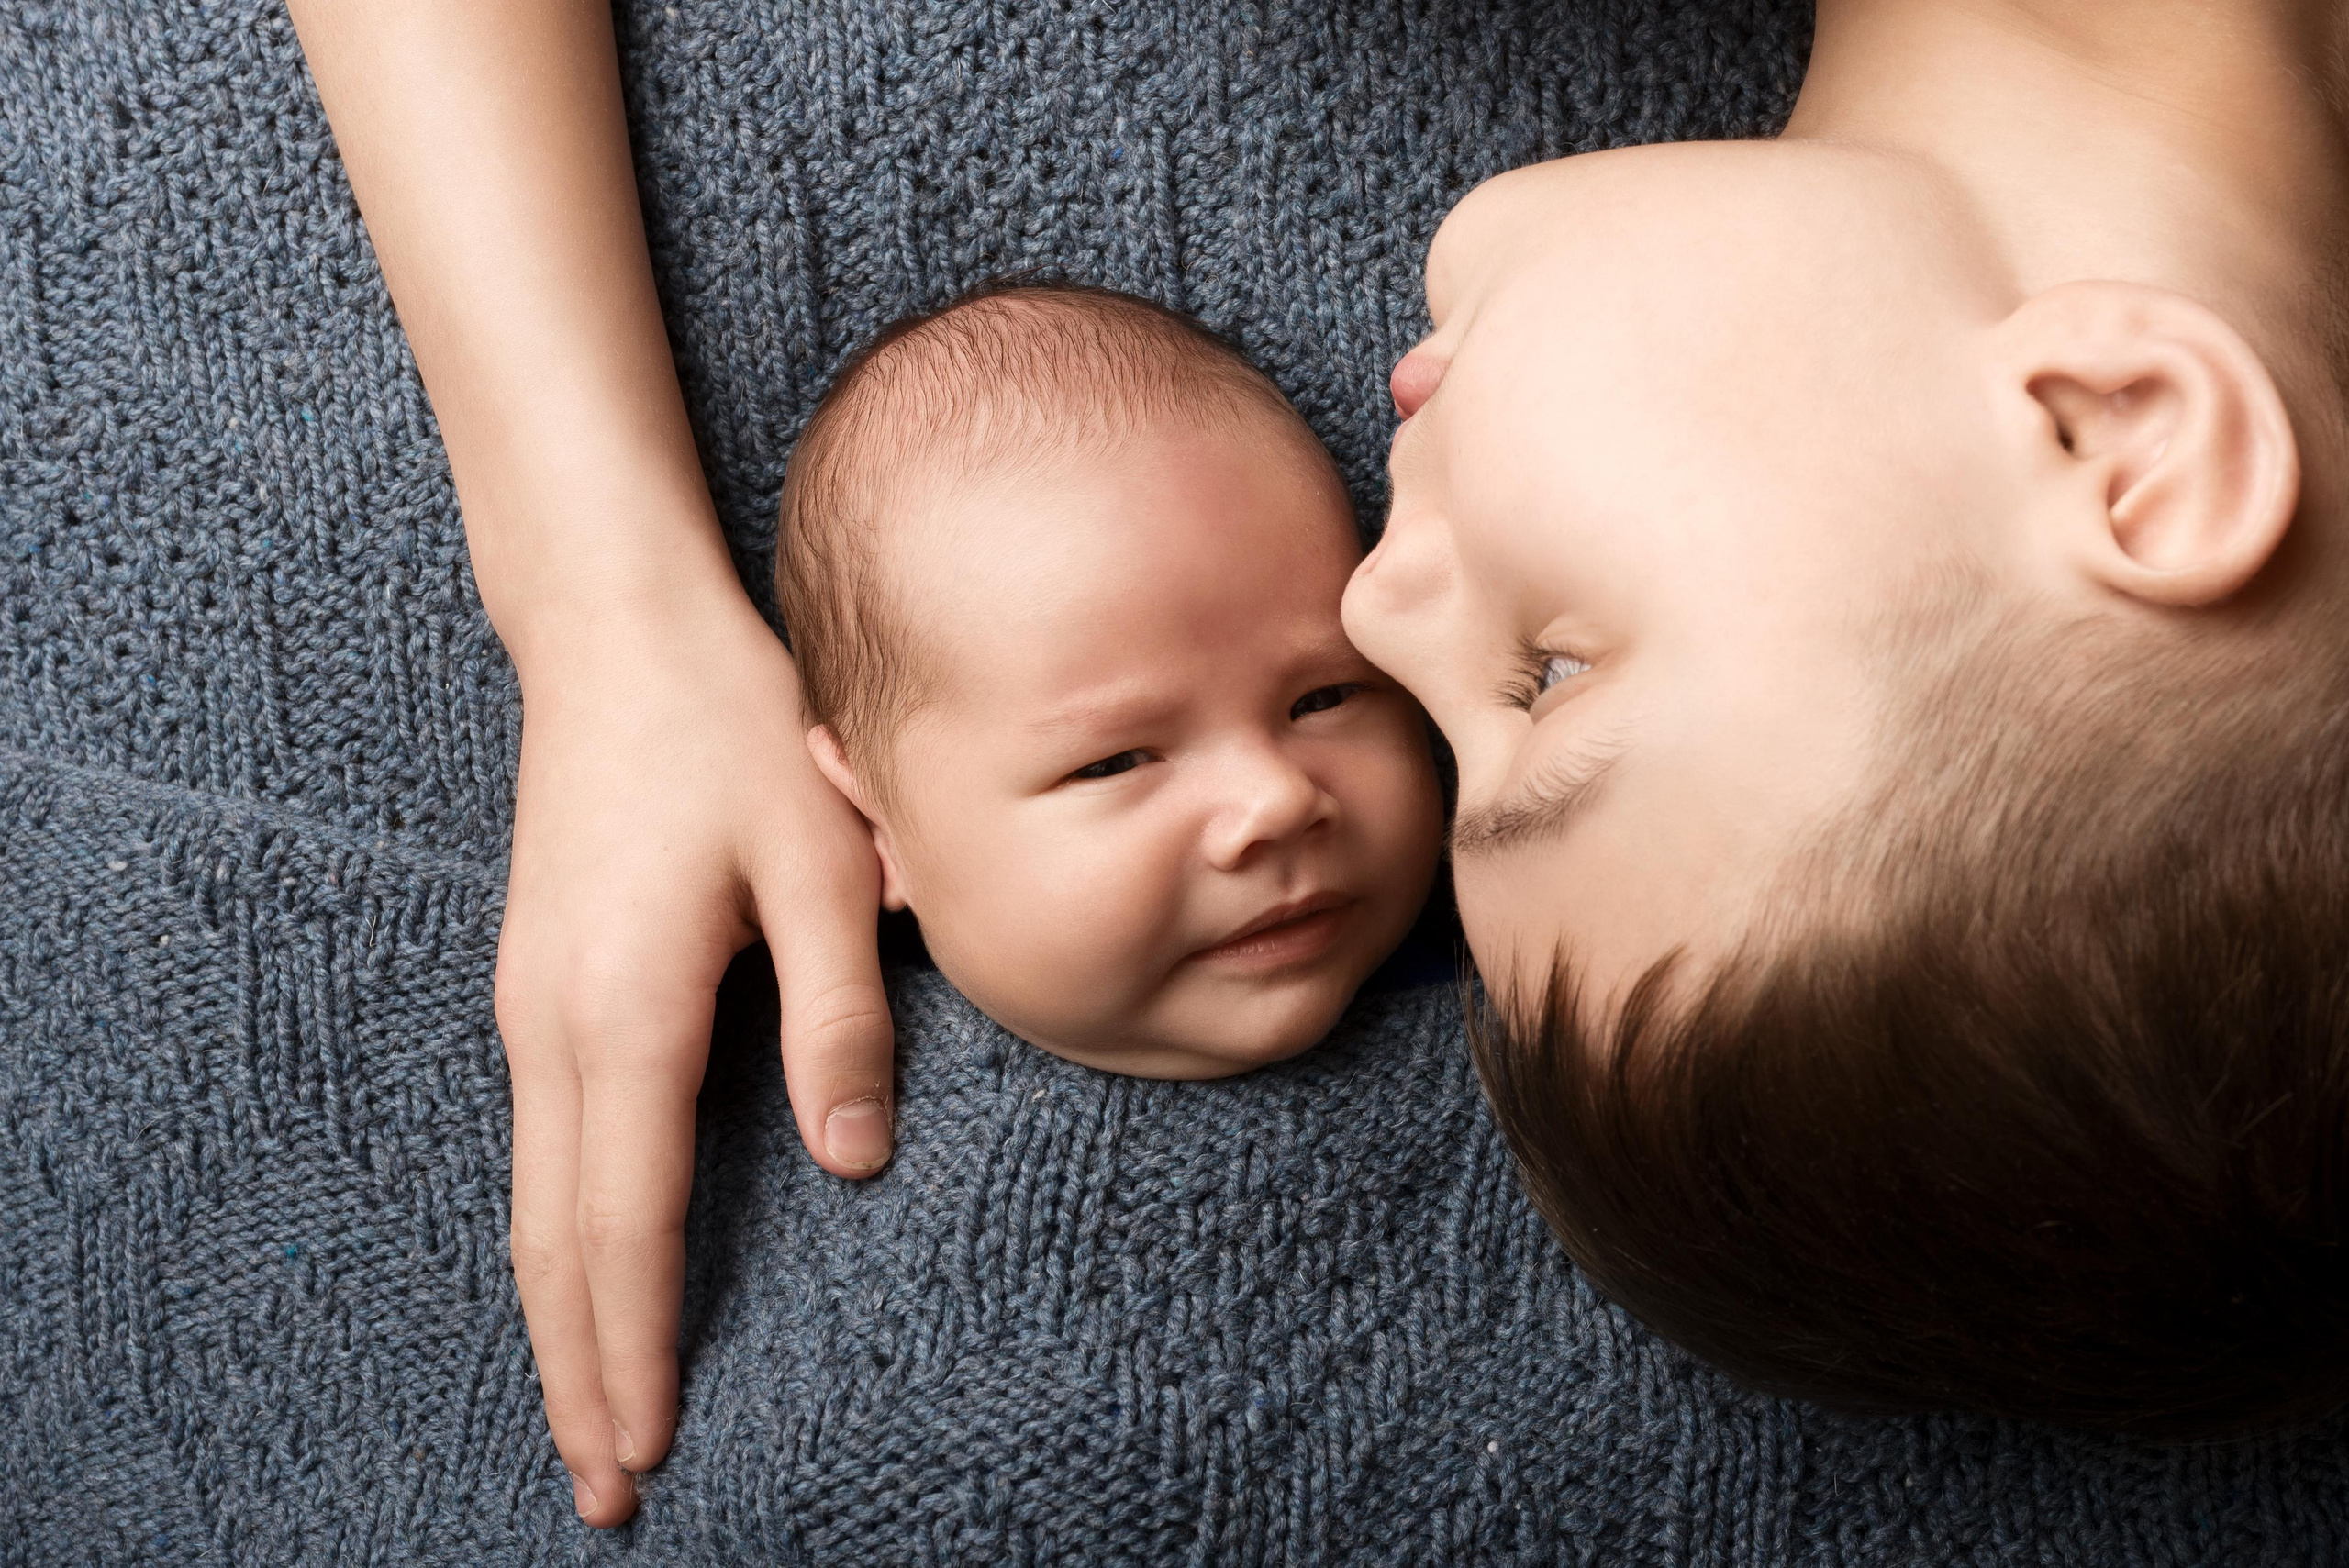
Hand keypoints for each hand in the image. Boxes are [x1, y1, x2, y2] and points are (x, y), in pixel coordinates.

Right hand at [492, 587, 894, 1527]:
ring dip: (561, 1320)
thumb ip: (839, 1014)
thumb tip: (853, 1156)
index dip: (638, 1343)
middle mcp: (552, 1028)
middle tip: (604, 1495)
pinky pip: (542, 1151)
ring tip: (589, 1419)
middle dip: (580, 1372)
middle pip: (554, 1243)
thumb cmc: (730, 733)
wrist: (612, 633)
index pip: (627, 1221)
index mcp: (624, 1011)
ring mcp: (529, 1009)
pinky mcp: (538, 988)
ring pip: (534, 1205)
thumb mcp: (822, 863)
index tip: (645, 1450)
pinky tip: (585, 1279)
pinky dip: (559, 1243)